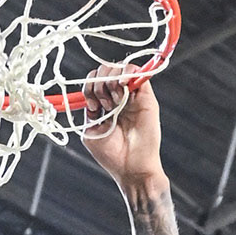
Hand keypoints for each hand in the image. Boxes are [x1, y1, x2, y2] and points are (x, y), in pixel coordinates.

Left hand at [78, 72, 167, 192]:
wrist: (132, 167)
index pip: (94, 80)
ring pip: (120, 67)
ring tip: (114, 102)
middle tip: (103, 104)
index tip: (93, 107)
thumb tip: (90, 91)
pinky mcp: (146, 96)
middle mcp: (118, 97)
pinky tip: (122, 87)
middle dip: (98, 82)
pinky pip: (137, 71)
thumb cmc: (112, 154)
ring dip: (111, 80)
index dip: (89, 86)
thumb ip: (89, 110)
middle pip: (105, 70)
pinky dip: (127, 73)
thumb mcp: (90, 131)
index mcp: (103, 105)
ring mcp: (132, 96)